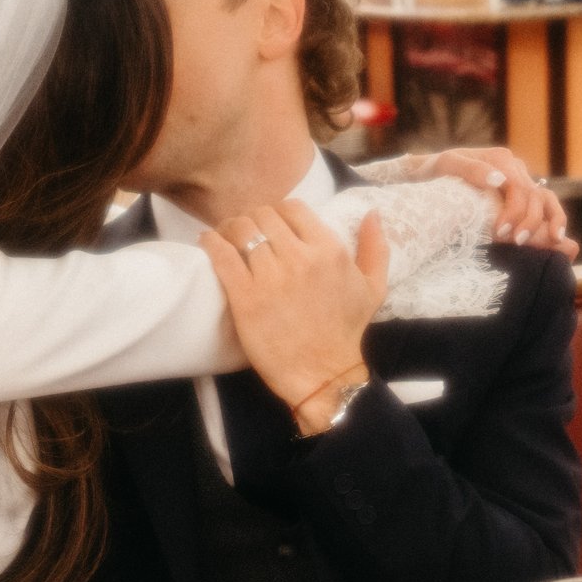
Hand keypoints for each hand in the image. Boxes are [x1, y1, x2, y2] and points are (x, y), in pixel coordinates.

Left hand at [200, 201, 386, 436]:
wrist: (322, 373)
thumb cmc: (346, 332)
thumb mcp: (373, 288)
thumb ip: (376, 248)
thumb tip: (372, 214)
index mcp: (329, 250)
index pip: (292, 209)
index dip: (276, 211)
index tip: (269, 225)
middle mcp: (300, 258)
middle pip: (262, 216)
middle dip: (250, 219)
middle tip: (242, 232)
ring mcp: (271, 277)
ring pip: (240, 230)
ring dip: (228, 229)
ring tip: (223, 237)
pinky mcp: (245, 297)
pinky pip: (222, 255)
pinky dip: (210, 243)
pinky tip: (206, 242)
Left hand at [420, 147, 576, 254]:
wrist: (430, 174)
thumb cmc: (435, 171)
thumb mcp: (446, 165)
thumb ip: (470, 169)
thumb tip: (498, 180)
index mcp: (500, 158)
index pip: (518, 186)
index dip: (514, 210)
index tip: (499, 233)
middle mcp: (514, 167)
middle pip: (534, 194)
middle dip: (529, 220)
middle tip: (515, 242)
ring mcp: (520, 180)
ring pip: (545, 198)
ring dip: (546, 220)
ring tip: (549, 241)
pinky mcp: (520, 194)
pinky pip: (544, 204)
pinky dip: (554, 218)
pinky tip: (555, 237)